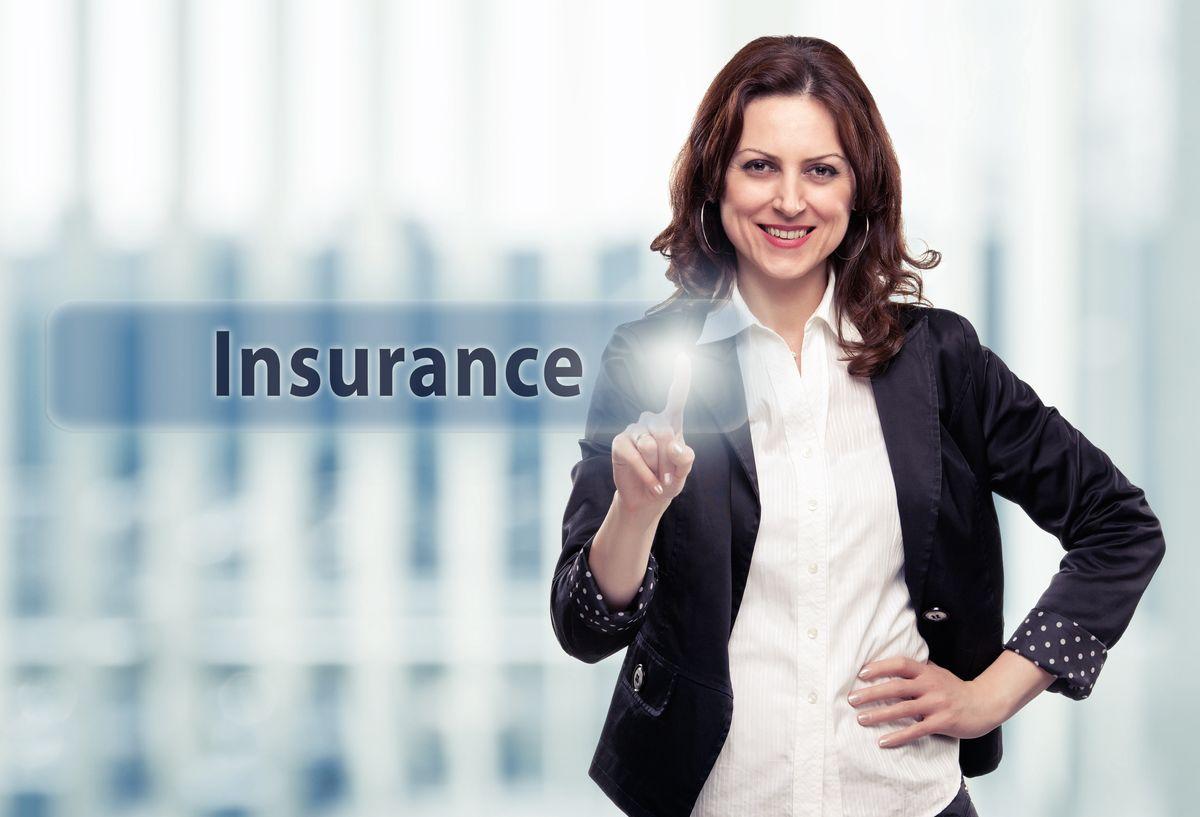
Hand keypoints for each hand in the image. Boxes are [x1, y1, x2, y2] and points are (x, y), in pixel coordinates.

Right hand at [611, 352, 695, 515]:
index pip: (677, 397)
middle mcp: (651, 421)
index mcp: (671, 422)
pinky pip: (635, 456)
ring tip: (658, 478)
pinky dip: (646, 475)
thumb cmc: (668, 480)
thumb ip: (686, 459)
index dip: (681, 377)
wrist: (647, 498)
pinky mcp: (619, 442)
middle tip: (669, 477)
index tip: (683, 356)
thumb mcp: (684, 473)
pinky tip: (652, 484)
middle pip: (665, 432)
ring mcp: (633, 430)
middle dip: (669, 460)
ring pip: (650, 446)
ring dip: (658, 469)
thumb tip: (673, 447)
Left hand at [847, 656, 1004, 747]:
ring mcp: (936, 704)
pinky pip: (916, 730)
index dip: (880, 667)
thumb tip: (891, 665)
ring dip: (879, 714)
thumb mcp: (937, 673)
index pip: (900, 664)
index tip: (861, 674)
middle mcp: (930, 686)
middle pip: (896, 687)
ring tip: (861, 719)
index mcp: (927, 672)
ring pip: (902, 709)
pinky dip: (898, 736)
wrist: (985, 704)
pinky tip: (882, 741)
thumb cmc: (956, 689)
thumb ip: (917, 670)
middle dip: (871, 693)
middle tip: (852, 699)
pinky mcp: (942, 723)